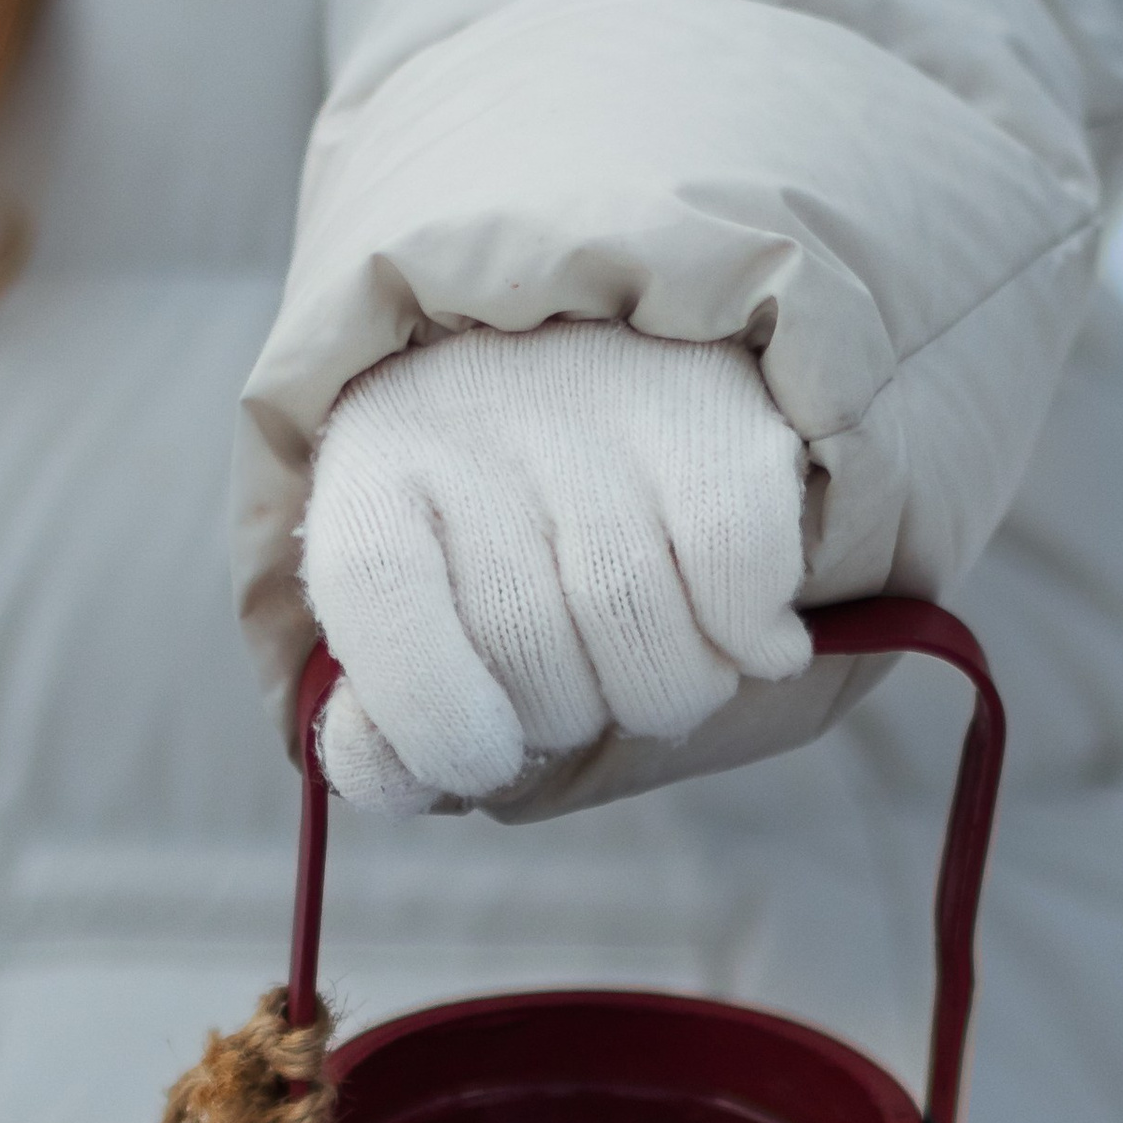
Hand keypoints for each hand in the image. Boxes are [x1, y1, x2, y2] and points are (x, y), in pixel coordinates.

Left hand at [299, 320, 810, 811]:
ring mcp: (600, 399)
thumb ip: (380, 718)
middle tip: (584, 691)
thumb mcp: (412, 609)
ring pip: (637, 623)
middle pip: (525, 640)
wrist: (609, 351)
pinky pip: (739, 571)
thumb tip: (385, 772)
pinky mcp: (715, 406)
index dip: (434, 712)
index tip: (488, 759)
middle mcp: (476, 409)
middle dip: (567, 716)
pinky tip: (747, 640)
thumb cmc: (497, 528)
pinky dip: (750, 639)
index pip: (376, 588)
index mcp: (372, 461)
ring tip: (660, 668)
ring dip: (667, 695)